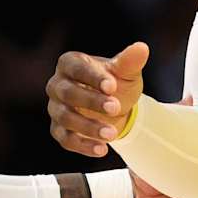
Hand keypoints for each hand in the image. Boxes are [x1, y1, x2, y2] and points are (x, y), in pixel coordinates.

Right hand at [47, 41, 148, 157]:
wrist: (114, 107)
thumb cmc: (115, 84)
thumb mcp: (125, 72)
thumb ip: (130, 61)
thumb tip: (142, 48)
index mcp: (70, 64)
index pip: (76, 69)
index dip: (92, 77)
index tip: (112, 86)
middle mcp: (57, 85)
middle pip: (68, 93)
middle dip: (91, 101)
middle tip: (115, 107)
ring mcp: (56, 108)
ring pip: (66, 118)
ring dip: (88, 127)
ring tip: (112, 133)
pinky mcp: (59, 129)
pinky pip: (66, 139)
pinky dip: (84, 146)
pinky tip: (102, 149)